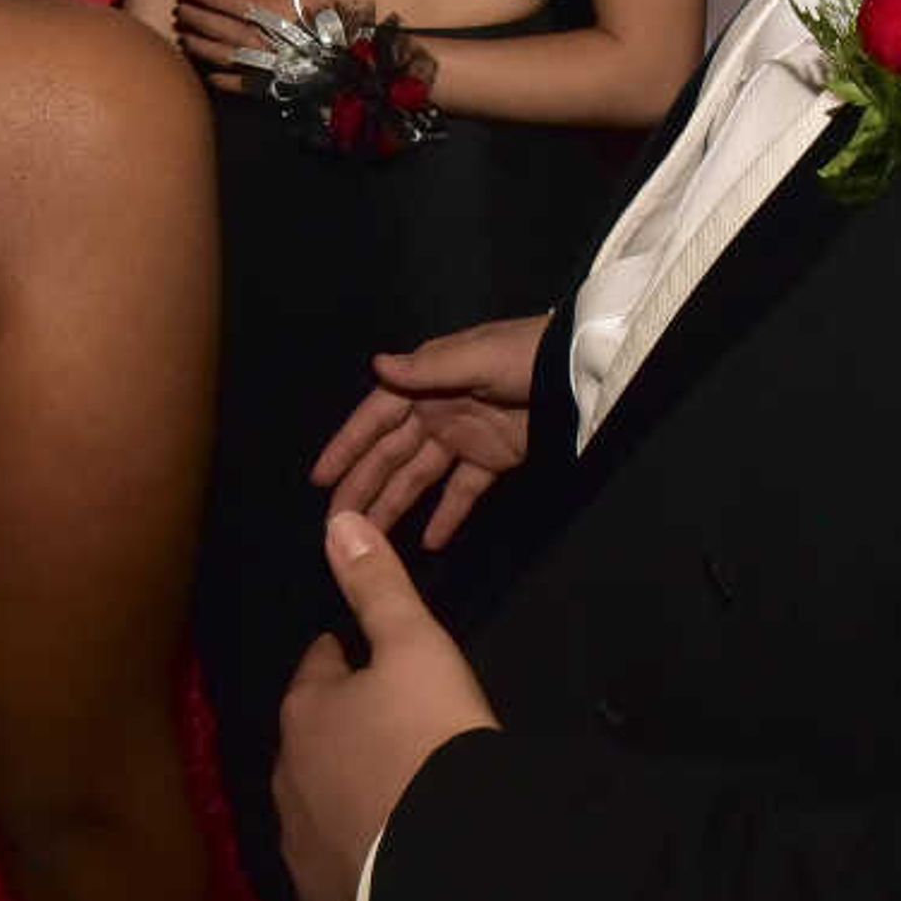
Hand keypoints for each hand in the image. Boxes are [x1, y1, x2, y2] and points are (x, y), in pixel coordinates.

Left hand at [167, 0, 365, 94]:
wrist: (348, 66)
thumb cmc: (329, 21)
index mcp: (262, 10)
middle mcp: (253, 36)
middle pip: (212, 24)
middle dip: (192, 14)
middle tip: (179, 8)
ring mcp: (255, 63)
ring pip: (214, 52)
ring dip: (195, 42)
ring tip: (183, 34)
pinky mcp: (262, 86)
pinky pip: (232, 83)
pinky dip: (216, 77)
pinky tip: (207, 72)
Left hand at [277, 513, 497, 900]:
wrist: (447, 859)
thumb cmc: (430, 738)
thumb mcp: (417, 646)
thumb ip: (377, 586)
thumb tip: (338, 520)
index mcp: (306, 710)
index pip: (318, 667)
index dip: (341, 657)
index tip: (359, 657)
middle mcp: (286, 777)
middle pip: (308, 740)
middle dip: (333, 731)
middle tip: (375, 730)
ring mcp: (299, 845)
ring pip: (310, 809)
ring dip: (335, 799)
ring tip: (375, 799)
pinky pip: (323, 881)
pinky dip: (341, 872)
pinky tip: (364, 874)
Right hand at [310, 312, 545, 551]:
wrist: (581, 371)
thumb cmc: (524, 357)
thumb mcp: (475, 357)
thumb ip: (427, 368)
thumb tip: (377, 365)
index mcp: (427, 380)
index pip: (375, 418)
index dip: (347, 446)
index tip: (320, 478)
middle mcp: (436, 409)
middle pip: (390, 454)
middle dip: (362, 487)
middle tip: (335, 524)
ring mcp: (464, 436)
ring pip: (418, 477)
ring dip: (395, 506)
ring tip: (373, 541)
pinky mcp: (493, 459)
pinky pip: (462, 491)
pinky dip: (447, 515)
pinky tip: (429, 542)